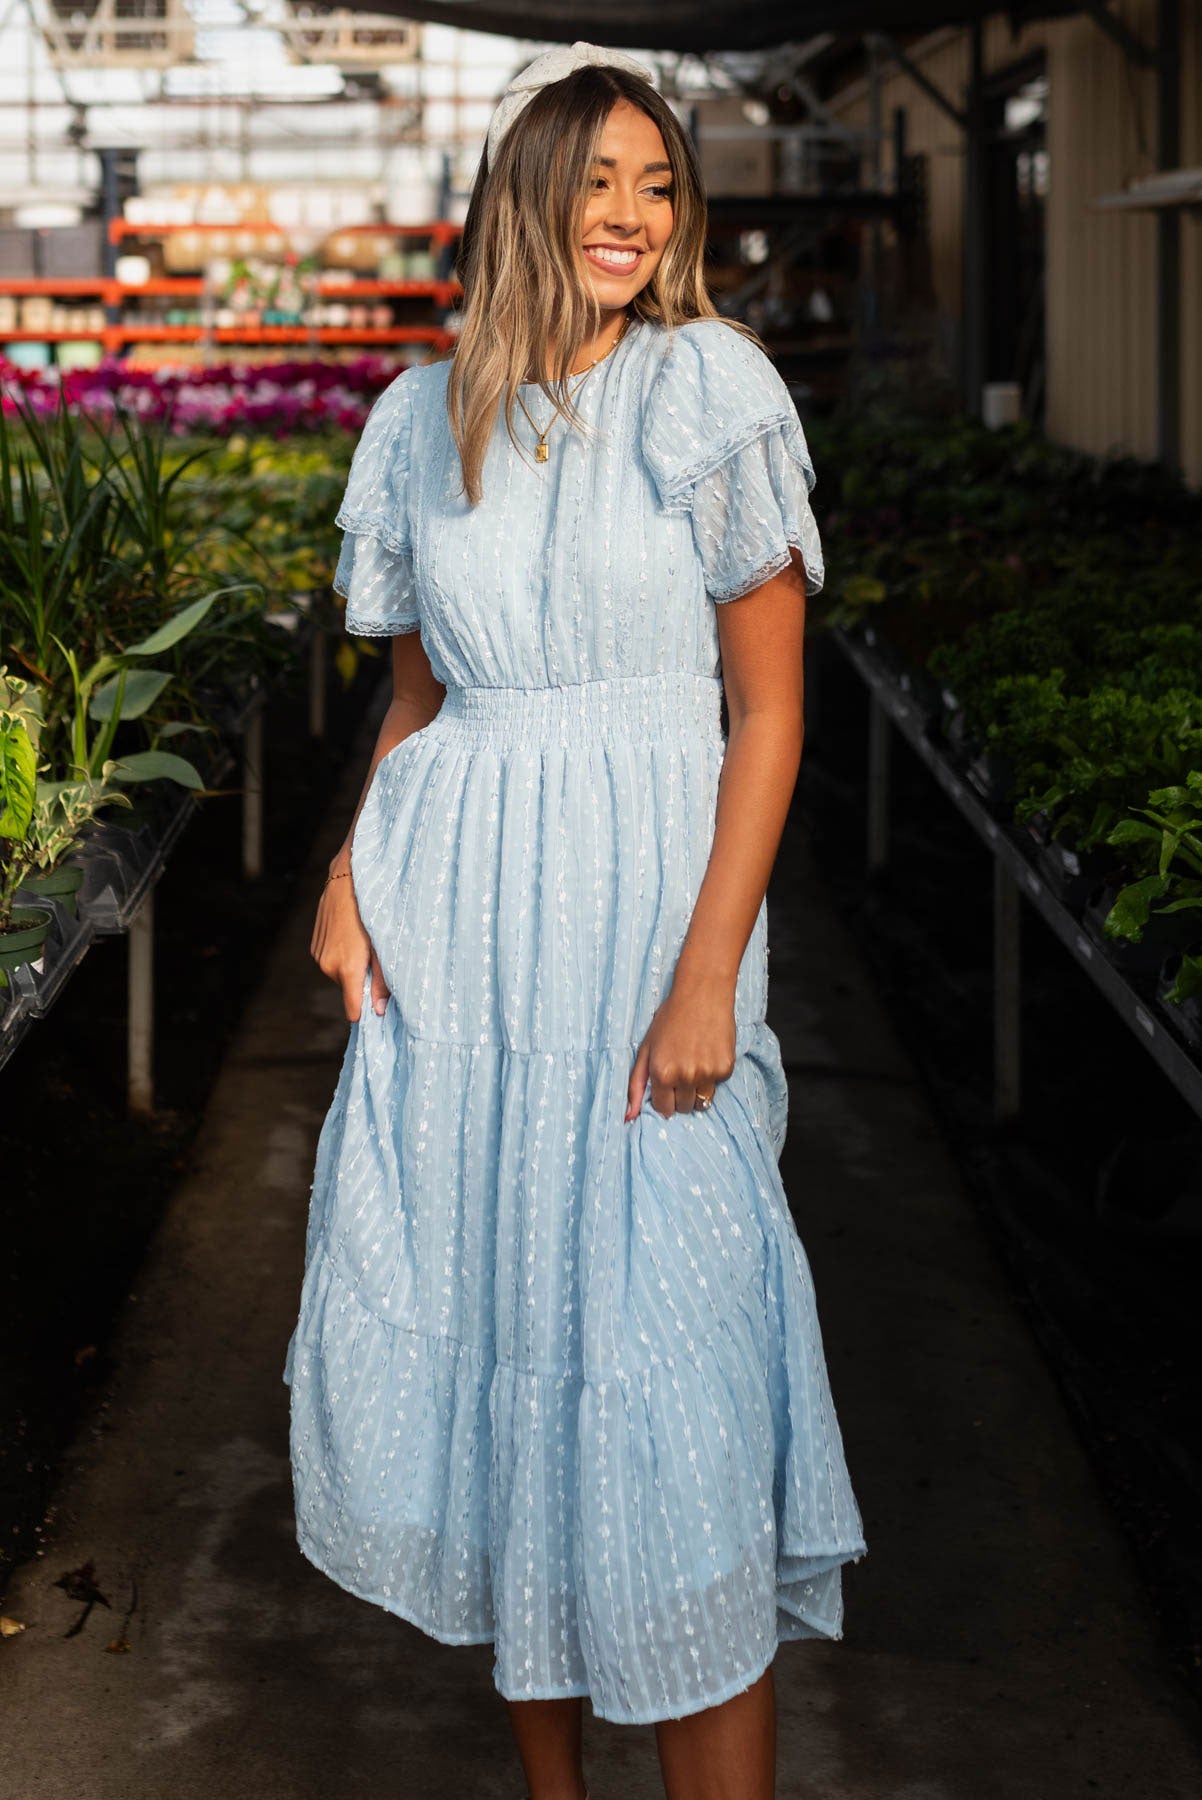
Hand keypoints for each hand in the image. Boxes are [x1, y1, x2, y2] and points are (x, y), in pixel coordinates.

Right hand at [310, 857, 390, 1022]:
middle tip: (376, 958)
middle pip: (348, 989)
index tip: (378, 1012)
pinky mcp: (314, 945)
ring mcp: (318, 955)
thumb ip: (383, 981)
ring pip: (339, 974)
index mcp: (347, 969)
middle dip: (361, 981)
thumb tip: (380, 1010)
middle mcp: (327, 966)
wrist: (349, 879)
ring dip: (351, 966)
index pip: (352, 1009)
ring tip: (363, 941)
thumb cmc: (373, 911)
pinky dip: (341, 955)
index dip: (365, 1011)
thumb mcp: (385, 947)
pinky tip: (351, 935)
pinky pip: (330, 961)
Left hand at [625, 969, 736, 1121]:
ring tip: (694, 1063)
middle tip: (680, 1071)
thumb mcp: (646, 1049)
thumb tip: (628, 1118)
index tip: (666, 1086)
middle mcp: (685, 1076)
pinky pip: (717, 1085)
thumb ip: (636, 1085)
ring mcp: (708, 1073)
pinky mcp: (726, 1068)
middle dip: (679, 1096)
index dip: (663, 1099)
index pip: (663, 1109)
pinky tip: (707, 1053)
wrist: (702, 994)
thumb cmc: (670, 1019)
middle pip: (683, 1108)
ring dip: (696, 1089)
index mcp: (662, 1073)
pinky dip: (713, 1075)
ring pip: (702, 1102)